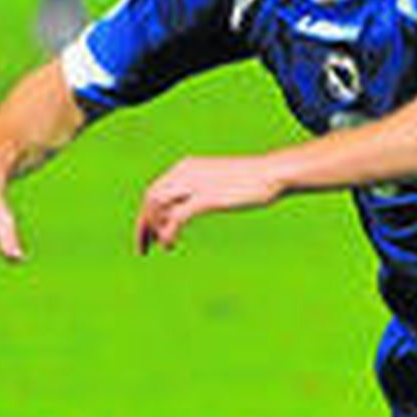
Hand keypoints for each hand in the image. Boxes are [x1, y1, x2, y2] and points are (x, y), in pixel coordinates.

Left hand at [135, 155, 282, 252]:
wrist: (272, 173)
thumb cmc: (252, 178)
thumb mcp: (220, 179)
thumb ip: (204, 188)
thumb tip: (198, 202)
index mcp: (186, 166)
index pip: (153, 190)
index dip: (146, 215)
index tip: (147, 235)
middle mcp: (184, 172)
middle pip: (150, 199)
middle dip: (144, 226)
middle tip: (144, 249)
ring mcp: (194, 185)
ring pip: (157, 207)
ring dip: (155, 229)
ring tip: (164, 246)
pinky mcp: (206, 198)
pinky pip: (175, 217)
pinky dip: (168, 232)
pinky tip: (170, 244)